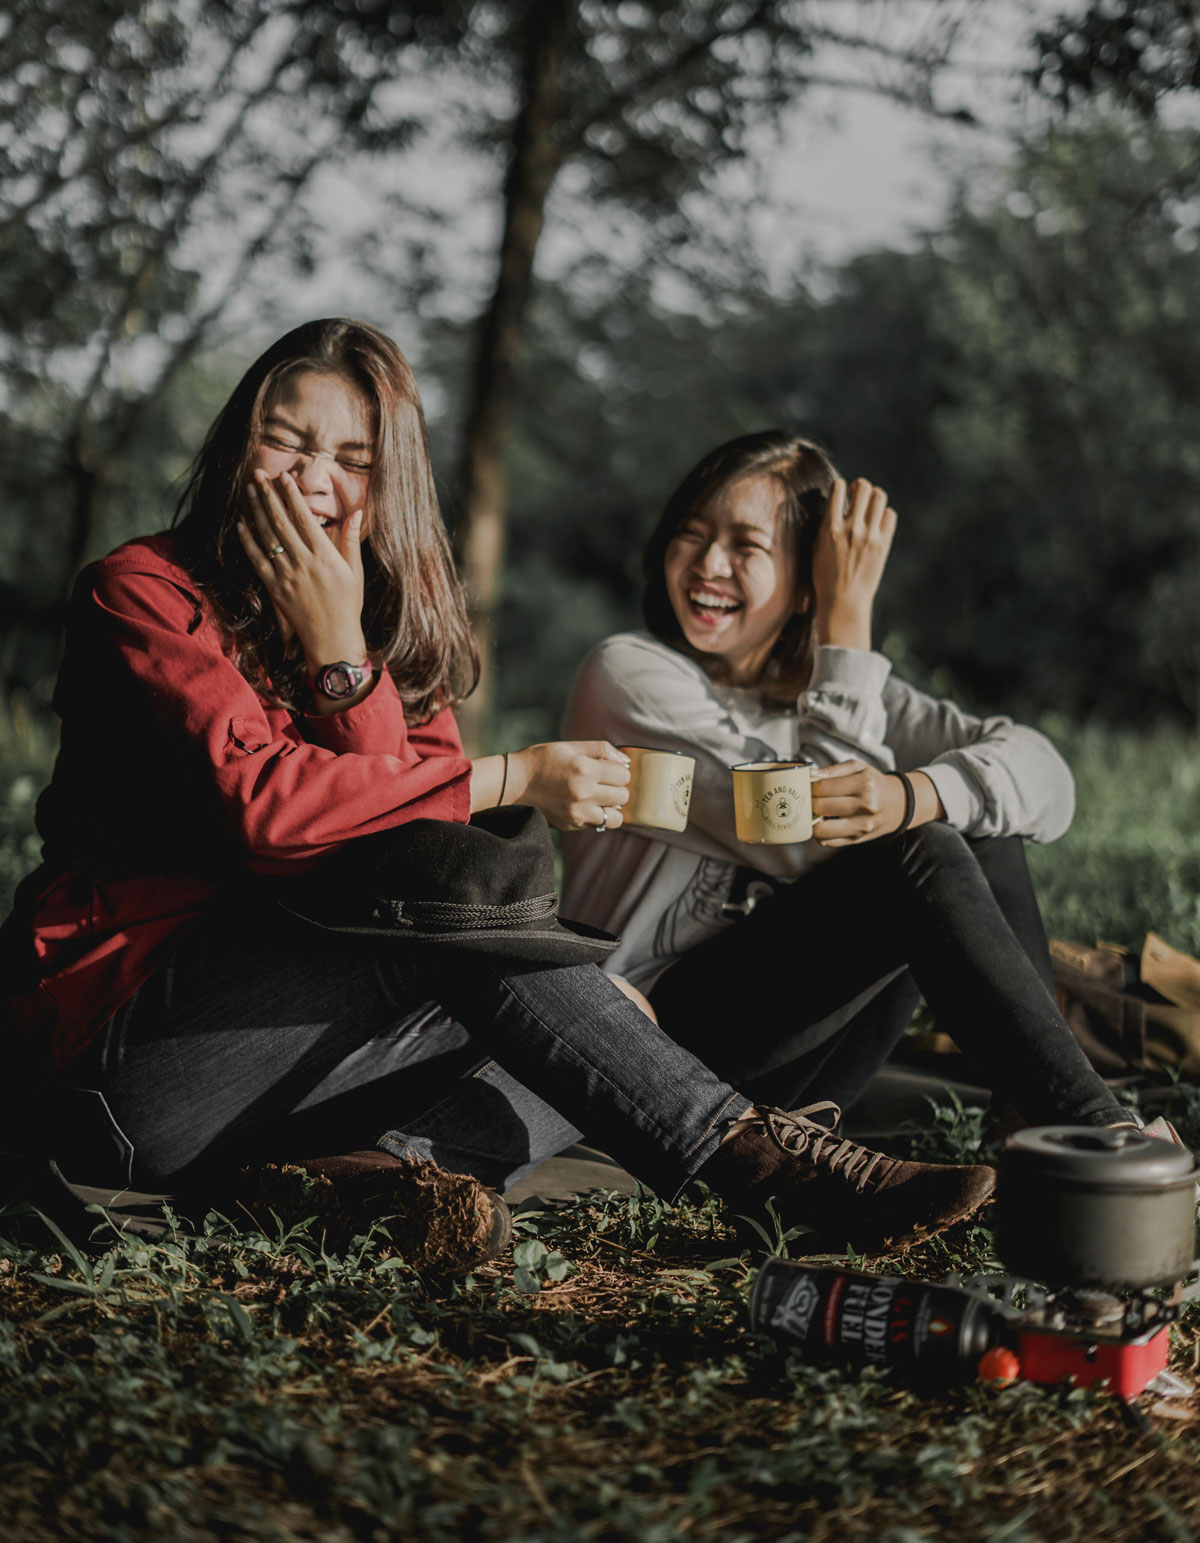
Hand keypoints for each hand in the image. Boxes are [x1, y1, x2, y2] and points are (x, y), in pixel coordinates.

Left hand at [237, 469, 366, 670]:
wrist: (332, 639)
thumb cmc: (348, 605)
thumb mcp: (355, 571)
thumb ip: (351, 540)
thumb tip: (357, 513)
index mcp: (325, 556)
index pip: (304, 517)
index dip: (292, 495)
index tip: (283, 477)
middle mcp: (303, 562)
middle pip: (280, 521)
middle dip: (268, 495)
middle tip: (258, 475)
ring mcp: (286, 575)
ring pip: (266, 536)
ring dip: (256, 511)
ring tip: (250, 491)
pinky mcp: (275, 588)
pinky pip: (257, 560)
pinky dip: (247, 541)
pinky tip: (241, 524)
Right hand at [505, 741, 630, 830]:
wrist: (513, 784)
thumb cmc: (541, 760)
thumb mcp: (570, 746)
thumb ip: (601, 750)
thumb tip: (626, 761)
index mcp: (584, 769)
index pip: (624, 775)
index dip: (618, 771)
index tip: (607, 769)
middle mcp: (583, 793)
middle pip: (623, 796)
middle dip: (616, 788)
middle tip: (602, 782)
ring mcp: (577, 812)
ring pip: (616, 817)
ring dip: (611, 807)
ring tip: (598, 798)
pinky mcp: (571, 825)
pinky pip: (598, 825)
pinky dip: (598, 816)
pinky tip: (586, 806)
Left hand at [810, 759, 906, 846]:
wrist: (897, 805)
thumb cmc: (874, 783)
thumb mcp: (859, 768)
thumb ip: (834, 769)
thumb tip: (811, 774)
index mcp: (865, 785)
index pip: (823, 788)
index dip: (811, 787)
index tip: (812, 786)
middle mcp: (865, 806)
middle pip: (820, 807)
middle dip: (811, 802)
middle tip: (812, 798)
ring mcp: (862, 826)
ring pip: (821, 830)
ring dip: (813, 821)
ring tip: (817, 812)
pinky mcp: (857, 839)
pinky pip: (827, 841)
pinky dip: (821, 833)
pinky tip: (825, 822)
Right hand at [811, 477, 896, 650]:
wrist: (844, 601)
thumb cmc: (825, 578)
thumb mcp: (816, 549)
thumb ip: (825, 526)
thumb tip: (833, 507)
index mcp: (830, 528)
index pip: (838, 489)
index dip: (840, 486)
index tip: (841, 492)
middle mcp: (851, 528)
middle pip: (864, 487)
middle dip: (860, 487)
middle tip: (857, 495)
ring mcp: (869, 536)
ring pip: (879, 497)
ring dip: (873, 497)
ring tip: (869, 506)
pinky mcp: (883, 544)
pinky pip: (890, 516)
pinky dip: (884, 514)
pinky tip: (877, 522)